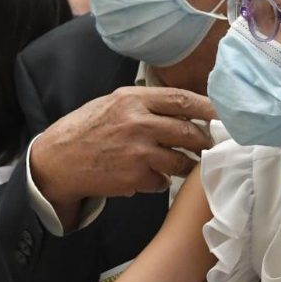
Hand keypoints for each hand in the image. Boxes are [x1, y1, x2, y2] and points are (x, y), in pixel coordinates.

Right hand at [29, 86, 215, 224]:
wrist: (57, 161)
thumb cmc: (85, 130)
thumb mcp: (112, 103)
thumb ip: (144, 103)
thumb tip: (182, 105)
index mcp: (133, 100)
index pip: (183, 100)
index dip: (208, 108)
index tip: (223, 114)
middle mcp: (138, 123)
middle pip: (189, 133)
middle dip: (203, 141)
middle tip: (207, 144)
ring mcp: (138, 152)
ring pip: (181, 161)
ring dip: (186, 165)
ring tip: (182, 164)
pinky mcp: (135, 178)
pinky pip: (162, 182)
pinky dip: (160, 181)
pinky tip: (147, 177)